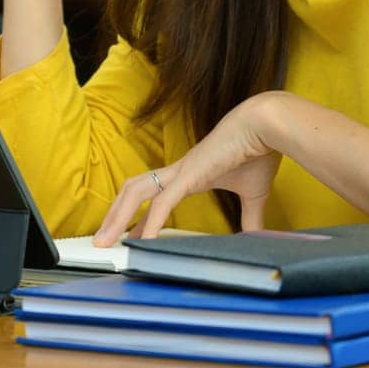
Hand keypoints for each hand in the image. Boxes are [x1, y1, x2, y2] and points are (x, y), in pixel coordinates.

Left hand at [92, 93, 287, 246]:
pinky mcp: (190, 174)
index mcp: (188, 173)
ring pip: (136, 192)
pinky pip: (163, 201)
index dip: (137, 216)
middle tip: (102, 241)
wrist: (266, 125)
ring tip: (105, 241)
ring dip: (118, 217)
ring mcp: (181, 170)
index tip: (128, 236)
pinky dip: (151, 222)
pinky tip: (143, 241)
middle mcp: (178, 171)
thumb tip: (254, 238)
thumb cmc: (260, 150)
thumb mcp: (253, 193)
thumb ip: (251, 217)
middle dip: (115, 215)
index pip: (152, 196)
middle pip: (133, 190)